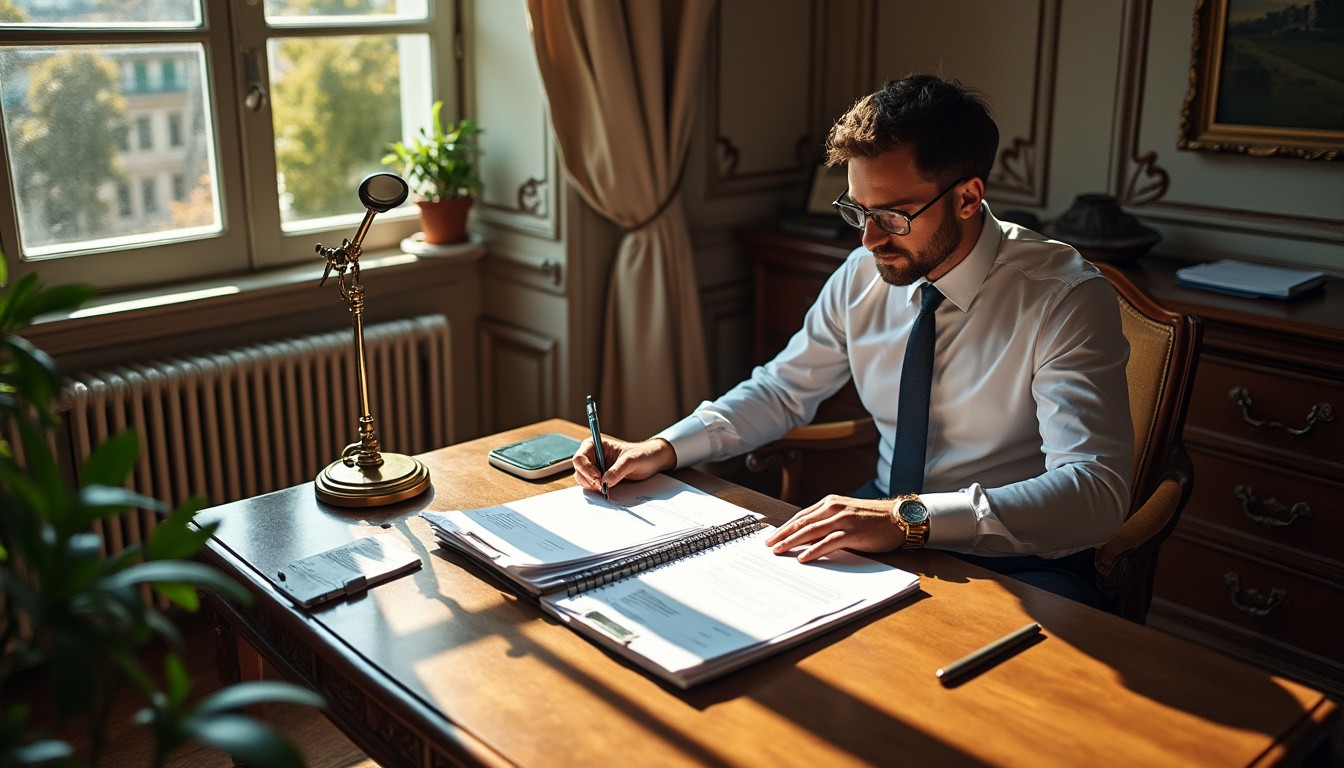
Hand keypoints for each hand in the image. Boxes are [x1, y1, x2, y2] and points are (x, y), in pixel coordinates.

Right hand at [573, 437, 676, 492]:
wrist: (653, 461)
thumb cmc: (643, 454)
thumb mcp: (632, 461)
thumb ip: (618, 470)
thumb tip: (605, 482)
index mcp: (596, 445)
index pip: (580, 457)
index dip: (586, 469)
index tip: (598, 478)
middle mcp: (593, 455)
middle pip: (578, 469)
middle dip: (588, 479)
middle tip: (601, 487)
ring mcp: (596, 467)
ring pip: (582, 479)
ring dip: (590, 485)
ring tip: (604, 488)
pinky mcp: (601, 477)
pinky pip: (591, 485)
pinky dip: (595, 489)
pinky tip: (606, 489)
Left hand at [764, 495, 903, 562]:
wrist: (900, 517)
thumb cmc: (874, 519)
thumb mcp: (847, 515)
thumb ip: (829, 522)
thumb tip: (808, 539)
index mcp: (830, 503)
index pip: (801, 516)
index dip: (785, 527)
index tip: (772, 536)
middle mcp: (834, 508)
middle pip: (801, 522)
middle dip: (782, 534)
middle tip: (768, 546)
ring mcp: (843, 519)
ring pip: (810, 531)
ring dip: (792, 541)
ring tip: (779, 551)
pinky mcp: (853, 532)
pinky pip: (828, 542)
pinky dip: (814, 550)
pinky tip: (803, 557)